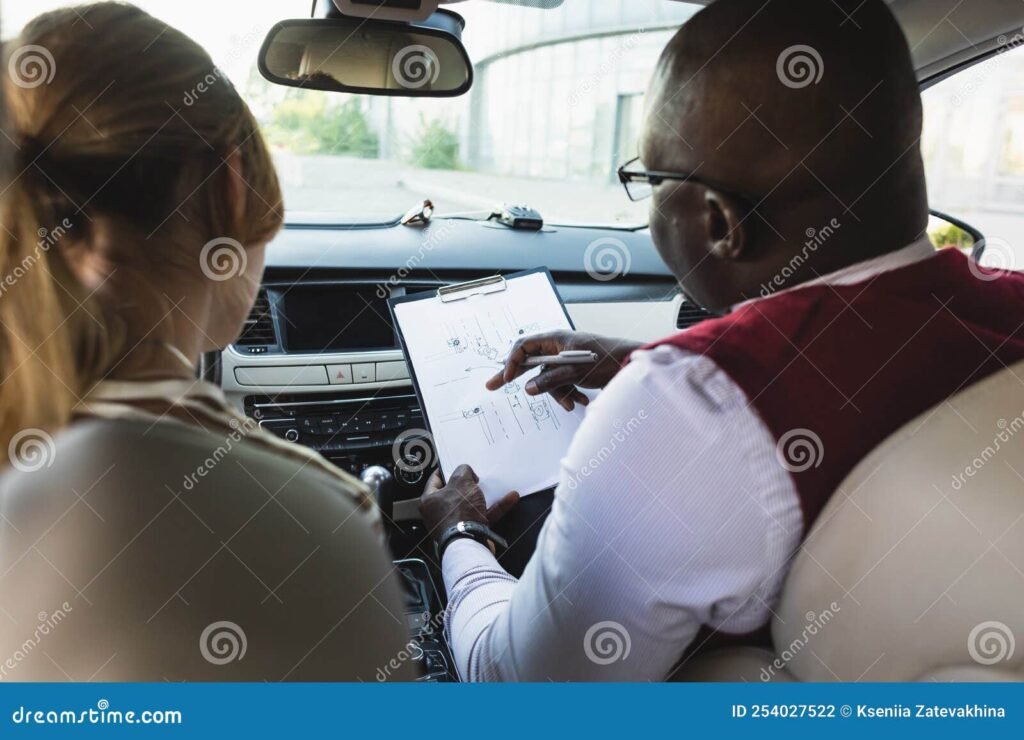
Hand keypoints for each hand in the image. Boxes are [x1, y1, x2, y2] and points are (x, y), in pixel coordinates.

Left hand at [420, 465, 519, 543]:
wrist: (469, 542)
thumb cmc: (459, 514)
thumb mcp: (461, 481)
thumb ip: (463, 471)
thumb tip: (466, 472)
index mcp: (429, 500)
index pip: (435, 480)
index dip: (446, 470)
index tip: (454, 465)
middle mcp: (439, 513)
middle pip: (454, 494)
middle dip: (468, 485)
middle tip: (475, 477)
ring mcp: (455, 523)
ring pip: (471, 505)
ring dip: (485, 496)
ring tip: (495, 487)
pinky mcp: (470, 531)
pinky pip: (483, 516)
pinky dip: (495, 508)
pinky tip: (508, 499)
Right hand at [485, 331, 642, 410]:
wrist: (634, 364)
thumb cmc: (609, 359)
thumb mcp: (576, 371)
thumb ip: (550, 379)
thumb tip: (528, 388)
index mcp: (556, 339)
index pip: (523, 346)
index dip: (512, 362)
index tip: (506, 380)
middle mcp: (558, 347)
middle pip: (530, 361)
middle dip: (517, 377)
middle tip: (492, 386)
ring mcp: (567, 359)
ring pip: (548, 378)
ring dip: (558, 393)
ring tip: (573, 403)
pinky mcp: (576, 370)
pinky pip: (563, 383)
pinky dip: (570, 393)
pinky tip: (583, 401)